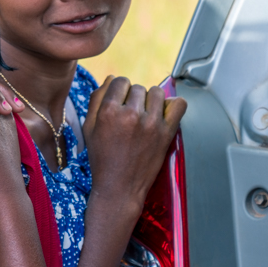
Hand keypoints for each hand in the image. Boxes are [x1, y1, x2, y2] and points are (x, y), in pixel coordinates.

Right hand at [84, 76, 187, 213]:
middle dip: (133, 98)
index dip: (118, 91)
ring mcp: (151, 123)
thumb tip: (111, 78)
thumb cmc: (101, 159)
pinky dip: (173, 105)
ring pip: (156, 92)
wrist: (119, 188)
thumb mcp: (89, 128)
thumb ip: (96, 99)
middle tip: (130, 115)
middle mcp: (130, 114)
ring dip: (150, 101)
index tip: (119, 104)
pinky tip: (163, 114)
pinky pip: (178, 104)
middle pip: (137, 87)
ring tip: (144, 115)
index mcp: (108, 111)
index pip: (120, 81)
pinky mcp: (166, 133)